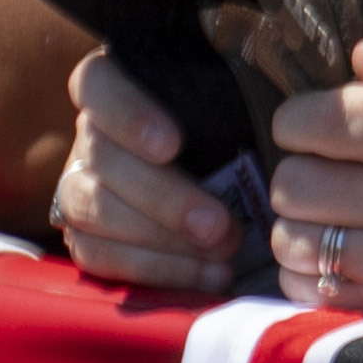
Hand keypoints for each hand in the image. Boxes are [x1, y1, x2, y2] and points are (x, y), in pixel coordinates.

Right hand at [55, 49, 248, 293]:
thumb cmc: (243, 136)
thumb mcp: (249, 104)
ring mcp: (80, 185)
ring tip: (222, 257)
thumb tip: (283, 97)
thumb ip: (250, 89)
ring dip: (160, 242)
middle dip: (162, 199)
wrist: (241, 194)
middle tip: (219, 226)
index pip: (97, 84)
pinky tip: (205, 278)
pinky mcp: (86, 236)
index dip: (128, 114)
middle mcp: (90, 134)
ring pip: (92, 211)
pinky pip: (99, 257)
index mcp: (119, 86)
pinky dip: (154, 271)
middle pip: (100, 159)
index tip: (173, 144)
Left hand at [259, 40, 362, 310]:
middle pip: (293, 184)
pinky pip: (301, 286)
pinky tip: (337, 257)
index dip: (296, 121)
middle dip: (296, 178)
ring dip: (297, 227)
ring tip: (329, 219)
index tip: (309, 130)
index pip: (325, 119)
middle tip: (323, 179)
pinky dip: (305, 272)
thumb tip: (362, 54)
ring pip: (289, 239)